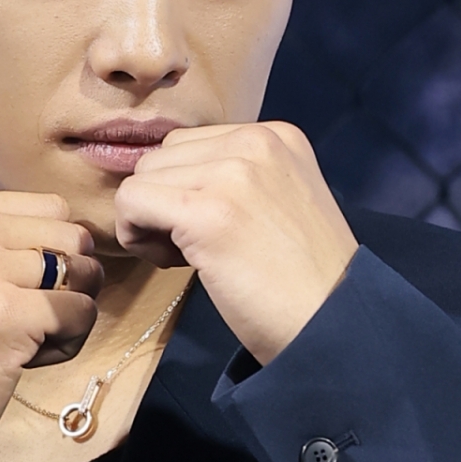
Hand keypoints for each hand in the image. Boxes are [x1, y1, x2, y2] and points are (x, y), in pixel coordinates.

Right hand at [0, 190, 101, 461]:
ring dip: (68, 316)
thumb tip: (86, 234)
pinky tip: (23, 361)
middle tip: (21, 323)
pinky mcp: (0, 313)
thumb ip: (3, 239)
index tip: (7, 294)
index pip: (52, 208)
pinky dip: (68, 344)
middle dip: (66, 284)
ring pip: (84, 274)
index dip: (51, 255)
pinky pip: (82, 313)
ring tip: (22, 341)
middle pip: (73, 237)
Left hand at [112, 122, 357, 365]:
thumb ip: (234, 178)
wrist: (330, 325)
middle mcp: (256, 141)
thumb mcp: (280, 201)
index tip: (213, 231)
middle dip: (165, 202)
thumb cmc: (301, 281)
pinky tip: (176, 263)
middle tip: (198, 249)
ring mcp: (232, 173)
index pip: (191, 144)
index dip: (187, 190)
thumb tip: (162, 180)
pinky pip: (130, 203)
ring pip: (142, 177)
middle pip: (162, 157)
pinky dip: (137, 236)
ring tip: (191, 257)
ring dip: (150, 221)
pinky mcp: (206, 211)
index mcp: (276, 136)